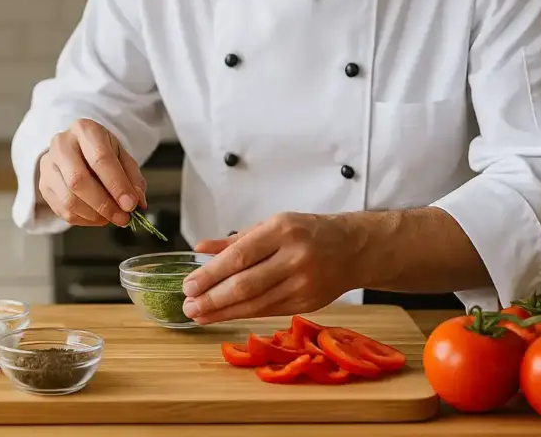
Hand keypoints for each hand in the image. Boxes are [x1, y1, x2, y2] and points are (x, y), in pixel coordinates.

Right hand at [37, 119, 146, 226]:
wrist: (75, 148)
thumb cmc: (100, 151)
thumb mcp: (121, 155)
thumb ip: (132, 178)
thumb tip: (137, 202)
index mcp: (85, 130)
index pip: (100, 159)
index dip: (116, 184)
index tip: (130, 204)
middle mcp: (62, 144)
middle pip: (78, 180)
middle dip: (104, 204)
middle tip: (122, 217)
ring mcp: (48, 165)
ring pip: (68, 198)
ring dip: (94, 215)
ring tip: (111, 218)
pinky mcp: (43, 184)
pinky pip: (62, 210)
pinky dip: (83, 219)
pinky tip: (97, 218)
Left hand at [179, 212, 356, 324]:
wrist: (352, 248)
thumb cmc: (307, 232)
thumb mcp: (272, 225)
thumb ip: (235, 240)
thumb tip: (200, 249)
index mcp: (282, 230)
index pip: (239, 256)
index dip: (211, 274)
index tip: (189, 285)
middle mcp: (294, 257)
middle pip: (246, 284)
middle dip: (213, 298)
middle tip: (188, 305)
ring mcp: (303, 283)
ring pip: (256, 303)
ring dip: (223, 312)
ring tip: (199, 315)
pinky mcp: (307, 303)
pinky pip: (268, 311)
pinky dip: (242, 315)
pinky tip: (224, 315)